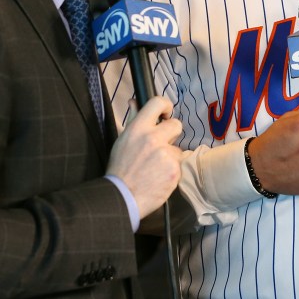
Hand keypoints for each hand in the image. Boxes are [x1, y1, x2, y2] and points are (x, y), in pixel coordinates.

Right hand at [107, 95, 182, 218]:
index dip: (165, 105)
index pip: (157, 103)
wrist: (123, 196)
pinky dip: (171, 170)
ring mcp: (166, 154)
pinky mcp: (174, 169)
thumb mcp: (123, 140)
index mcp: (138, 128)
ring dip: (170, 156)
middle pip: (176, 124)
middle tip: (161, 145)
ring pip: (177, 148)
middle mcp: (153, 138)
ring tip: (155, 167)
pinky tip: (159, 176)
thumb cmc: (120, 168)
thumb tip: (135, 101)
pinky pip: (178, 164)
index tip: (165, 113)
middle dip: (171, 134)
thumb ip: (133, 120)